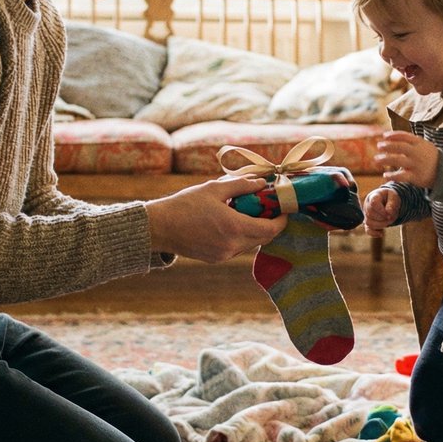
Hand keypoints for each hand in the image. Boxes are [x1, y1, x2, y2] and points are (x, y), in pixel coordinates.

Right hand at [145, 176, 287, 262]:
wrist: (159, 227)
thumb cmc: (185, 204)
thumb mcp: (214, 188)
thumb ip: (241, 186)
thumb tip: (262, 183)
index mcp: (234, 227)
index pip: (271, 229)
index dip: (282, 219)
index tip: (283, 207)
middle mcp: (232, 246)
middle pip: (264, 238)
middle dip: (270, 223)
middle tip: (267, 207)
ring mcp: (224, 255)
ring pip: (251, 243)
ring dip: (255, 229)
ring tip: (246, 211)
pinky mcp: (216, 258)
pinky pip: (237, 247)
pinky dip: (241, 235)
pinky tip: (230, 222)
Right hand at [362, 187, 399, 237]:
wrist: (387, 200)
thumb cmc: (390, 198)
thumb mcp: (394, 197)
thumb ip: (392, 204)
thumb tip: (389, 213)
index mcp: (374, 196)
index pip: (373, 203)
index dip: (381, 210)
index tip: (389, 214)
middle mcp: (367, 205)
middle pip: (370, 214)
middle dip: (382, 218)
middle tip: (391, 217)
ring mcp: (367, 214)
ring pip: (368, 222)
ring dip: (380, 225)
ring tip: (389, 222)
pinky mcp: (369, 222)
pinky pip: (368, 230)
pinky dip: (374, 233)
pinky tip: (381, 234)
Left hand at [375, 130, 437, 187]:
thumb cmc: (430, 157)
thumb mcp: (424, 145)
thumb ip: (411, 141)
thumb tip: (392, 136)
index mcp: (420, 143)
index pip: (404, 136)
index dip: (393, 135)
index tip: (384, 136)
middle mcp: (417, 153)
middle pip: (400, 147)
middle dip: (387, 146)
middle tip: (379, 146)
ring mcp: (416, 165)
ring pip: (398, 160)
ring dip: (385, 160)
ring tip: (376, 160)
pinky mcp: (416, 177)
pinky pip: (401, 176)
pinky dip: (392, 175)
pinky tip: (385, 175)